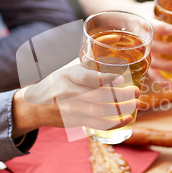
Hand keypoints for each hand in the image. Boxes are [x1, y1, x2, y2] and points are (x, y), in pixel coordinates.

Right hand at [12, 64, 140, 136]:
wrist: (35, 105)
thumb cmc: (58, 83)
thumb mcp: (68, 70)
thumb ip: (89, 65)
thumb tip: (116, 47)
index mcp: (67, 76)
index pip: (87, 77)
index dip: (106, 79)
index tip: (122, 79)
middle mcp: (68, 93)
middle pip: (98, 96)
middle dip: (121, 96)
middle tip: (136, 92)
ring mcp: (70, 110)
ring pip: (100, 112)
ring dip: (122, 110)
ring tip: (136, 104)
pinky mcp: (74, 122)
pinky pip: (97, 125)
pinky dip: (114, 123)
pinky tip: (127, 119)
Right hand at [123, 1, 171, 84]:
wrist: (122, 21)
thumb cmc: (143, 13)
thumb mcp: (151, 7)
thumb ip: (167, 8)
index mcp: (142, 21)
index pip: (150, 24)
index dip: (161, 28)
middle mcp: (139, 38)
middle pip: (153, 46)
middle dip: (169, 49)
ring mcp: (140, 52)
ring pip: (153, 61)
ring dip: (168, 65)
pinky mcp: (142, 62)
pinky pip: (151, 72)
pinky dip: (160, 80)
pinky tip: (171, 85)